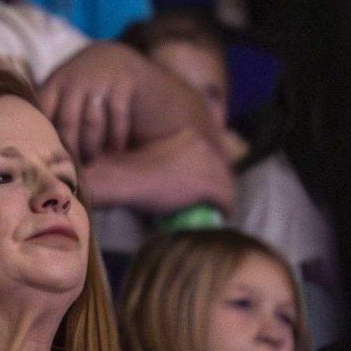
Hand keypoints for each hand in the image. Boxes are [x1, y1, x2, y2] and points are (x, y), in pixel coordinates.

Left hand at [38, 44, 140, 162]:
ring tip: (93, 164)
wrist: (117, 57)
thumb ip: (50, 112)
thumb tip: (30, 147)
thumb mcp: (64, 92)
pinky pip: (117, 115)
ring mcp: (98, 78)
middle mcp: (74, 79)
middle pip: (67, 122)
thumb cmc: (85, 85)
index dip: (46, 139)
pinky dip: (117, 135)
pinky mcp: (123, 80)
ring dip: (93, 146)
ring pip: (92, 122)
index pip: (43, 113)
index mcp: (54, 83)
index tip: (47, 162)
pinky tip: (117, 150)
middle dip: (71, 150)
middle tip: (73, 171)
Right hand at [83, 128, 235, 216]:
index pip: (209, 155)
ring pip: (227, 184)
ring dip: (224, 197)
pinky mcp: (210, 185)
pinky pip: (226, 200)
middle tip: (212, 198)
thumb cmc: (130, 167)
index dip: (210, 171)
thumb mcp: (155, 154)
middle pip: (221, 168)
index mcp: (189, 135)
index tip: (204, 183)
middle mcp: (203, 146)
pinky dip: (226, 209)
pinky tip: (224, 216)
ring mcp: (208, 165)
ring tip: (219, 209)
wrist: (124, 178)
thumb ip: (170, 157)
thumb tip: (176, 172)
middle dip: (219, 183)